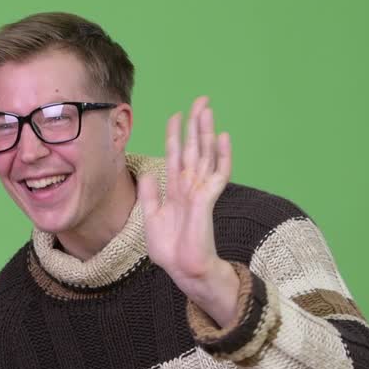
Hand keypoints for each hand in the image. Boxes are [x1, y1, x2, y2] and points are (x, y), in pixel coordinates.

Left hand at [138, 96, 241, 326]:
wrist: (182, 269)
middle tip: (201, 99)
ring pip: (205, 155)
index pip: (175, 155)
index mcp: (175, 190)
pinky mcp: (207, 200)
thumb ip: (150, 194)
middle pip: (194, 148)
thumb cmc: (170, 249)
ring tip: (209, 110)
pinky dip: (222, 155)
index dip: (175, 135)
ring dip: (207, 132)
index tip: (176, 116)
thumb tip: (145, 173)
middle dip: (196, 124)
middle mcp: (189, 186)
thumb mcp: (152, 217)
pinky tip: (223, 137)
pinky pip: (217, 174)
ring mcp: (200, 191)